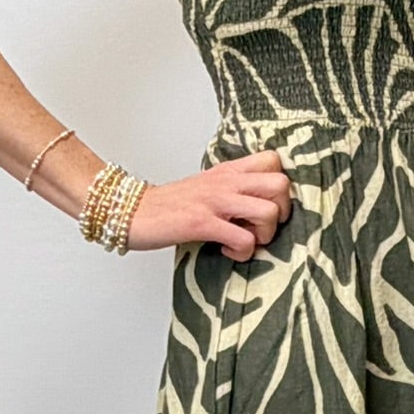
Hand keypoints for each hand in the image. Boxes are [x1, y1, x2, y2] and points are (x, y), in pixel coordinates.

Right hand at [123, 149, 292, 258]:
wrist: (131, 211)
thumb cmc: (170, 205)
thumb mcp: (207, 186)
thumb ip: (233, 188)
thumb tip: (261, 203)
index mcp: (228, 171)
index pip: (273, 161)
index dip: (280, 186)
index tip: (268, 204)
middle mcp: (226, 182)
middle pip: (281, 185)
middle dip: (282, 211)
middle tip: (262, 226)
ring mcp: (215, 202)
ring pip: (269, 212)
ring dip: (264, 234)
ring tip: (245, 239)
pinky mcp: (202, 223)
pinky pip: (244, 240)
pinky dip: (242, 252)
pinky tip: (227, 250)